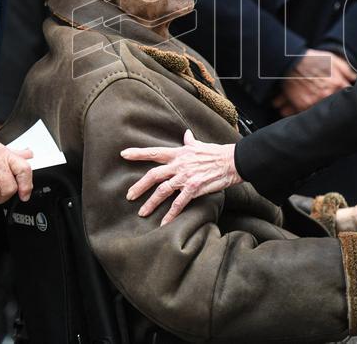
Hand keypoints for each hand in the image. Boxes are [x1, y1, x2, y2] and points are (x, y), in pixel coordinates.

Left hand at [121, 129, 240, 225]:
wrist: (232, 161)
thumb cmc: (217, 153)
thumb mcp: (200, 145)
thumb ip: (190, 142)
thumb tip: (186, 134)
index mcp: (179, 153)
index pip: (155, 152)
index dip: (138, 153)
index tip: (124, 154)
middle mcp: (179, 165)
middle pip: (153, 175)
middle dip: (139, 186)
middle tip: (129, 195)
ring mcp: (185, 177)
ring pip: (162, 190)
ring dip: (151, 202)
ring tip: (142, 212)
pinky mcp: (194, 188)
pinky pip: (178, 203)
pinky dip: (170, 214)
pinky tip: (164, 223)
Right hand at [273, 49, 356, 115]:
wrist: (290, 61)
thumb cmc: (313, 59)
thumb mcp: (333, 59)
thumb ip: (347, 70)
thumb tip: (356, 80)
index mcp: (337, 84)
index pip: (349, 95)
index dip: (348, 95)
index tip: (346, 95)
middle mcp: (327, 94)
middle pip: (338, 106)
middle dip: (337, 104)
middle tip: (334, 101)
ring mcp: (314, 101)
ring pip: (324, 111)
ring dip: (324, 108)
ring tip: (320, 102)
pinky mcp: (303, 106)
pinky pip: (311, 113)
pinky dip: (312, 110)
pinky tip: (312, 105)